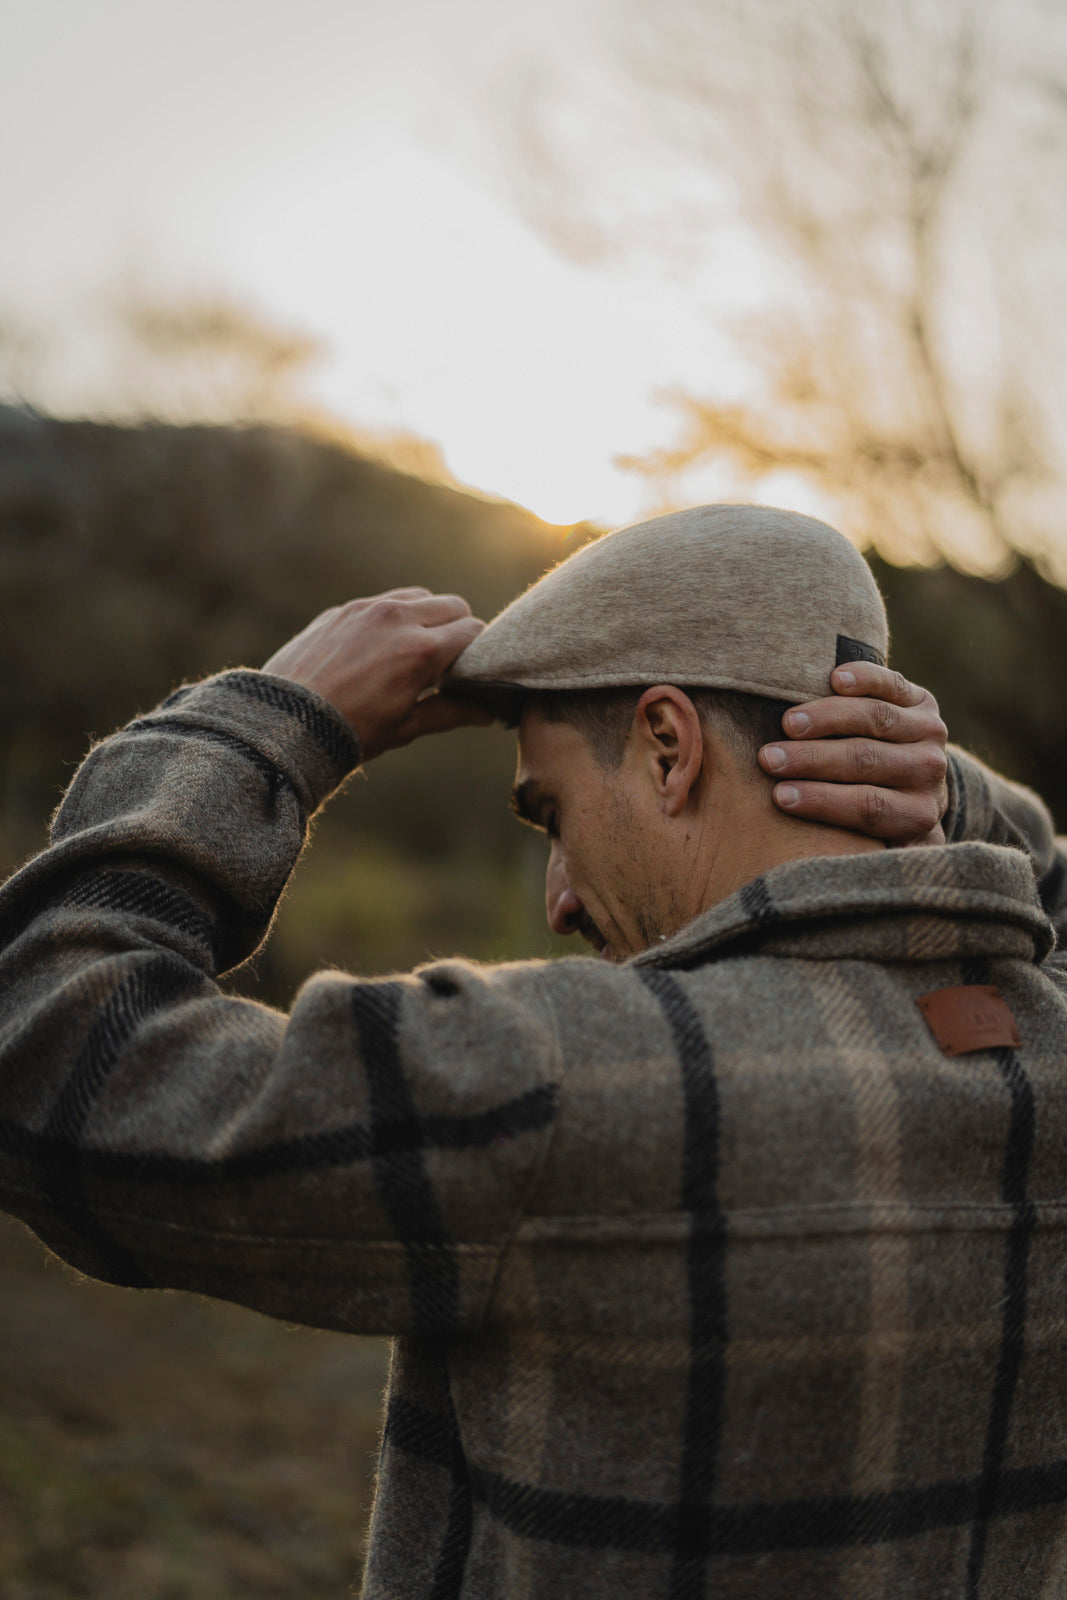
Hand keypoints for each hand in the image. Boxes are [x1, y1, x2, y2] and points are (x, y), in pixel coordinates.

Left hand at [262, 588, 489, 759]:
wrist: (284, 723)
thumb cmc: (349, 731)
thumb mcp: (406, 727)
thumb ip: (452, 712)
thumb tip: (490, 712)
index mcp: (421, 650)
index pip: (474, 631)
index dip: (478, 652)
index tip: (469, 671)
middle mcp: (398, 618)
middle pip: (453, 605)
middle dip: (458, 629)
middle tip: (446, 661)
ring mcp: (367, 608)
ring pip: (419, 596)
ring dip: (427, 617)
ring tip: (413, 651)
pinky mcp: (342, 609)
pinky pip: (382, 602)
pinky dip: (392, 618)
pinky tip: (378, 649)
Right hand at [758, 663, 948, 845]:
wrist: (917, 783)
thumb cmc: (872, 818)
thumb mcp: (871, 845)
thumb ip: (850, 852)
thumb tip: (797, 872)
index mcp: (916, 815)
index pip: (868, 807)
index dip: (822, 801)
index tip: (779, 796)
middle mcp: (928, 772)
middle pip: (867, 761)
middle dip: (812, 759)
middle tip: (768, 758)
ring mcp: (929, 733)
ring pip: (876, 719)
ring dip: (827, 719)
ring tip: (787, 724)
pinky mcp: (923, 700)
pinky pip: (892, 684)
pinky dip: (865, 679)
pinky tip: (834, 679)